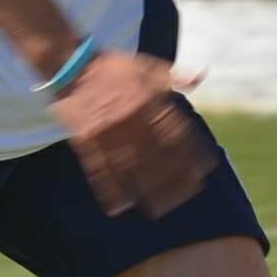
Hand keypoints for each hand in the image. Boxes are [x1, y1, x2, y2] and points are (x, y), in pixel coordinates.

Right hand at [48, 50, 213, 218]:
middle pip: (158, 155)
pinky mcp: (86, 141)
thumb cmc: (113, 68)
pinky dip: (109, 190)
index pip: (176, 132)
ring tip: (160, 210)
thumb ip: (175, 76)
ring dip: (147, 191)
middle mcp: (130, 118)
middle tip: (189, 193)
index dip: (193, 153)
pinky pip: (99, 170)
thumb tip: (202, 74)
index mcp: (148, 100)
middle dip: (176, 178)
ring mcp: (108, 132)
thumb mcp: (147, 66)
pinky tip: (121, 206)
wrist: (71, 66)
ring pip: (132, 168)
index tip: (205, 169)